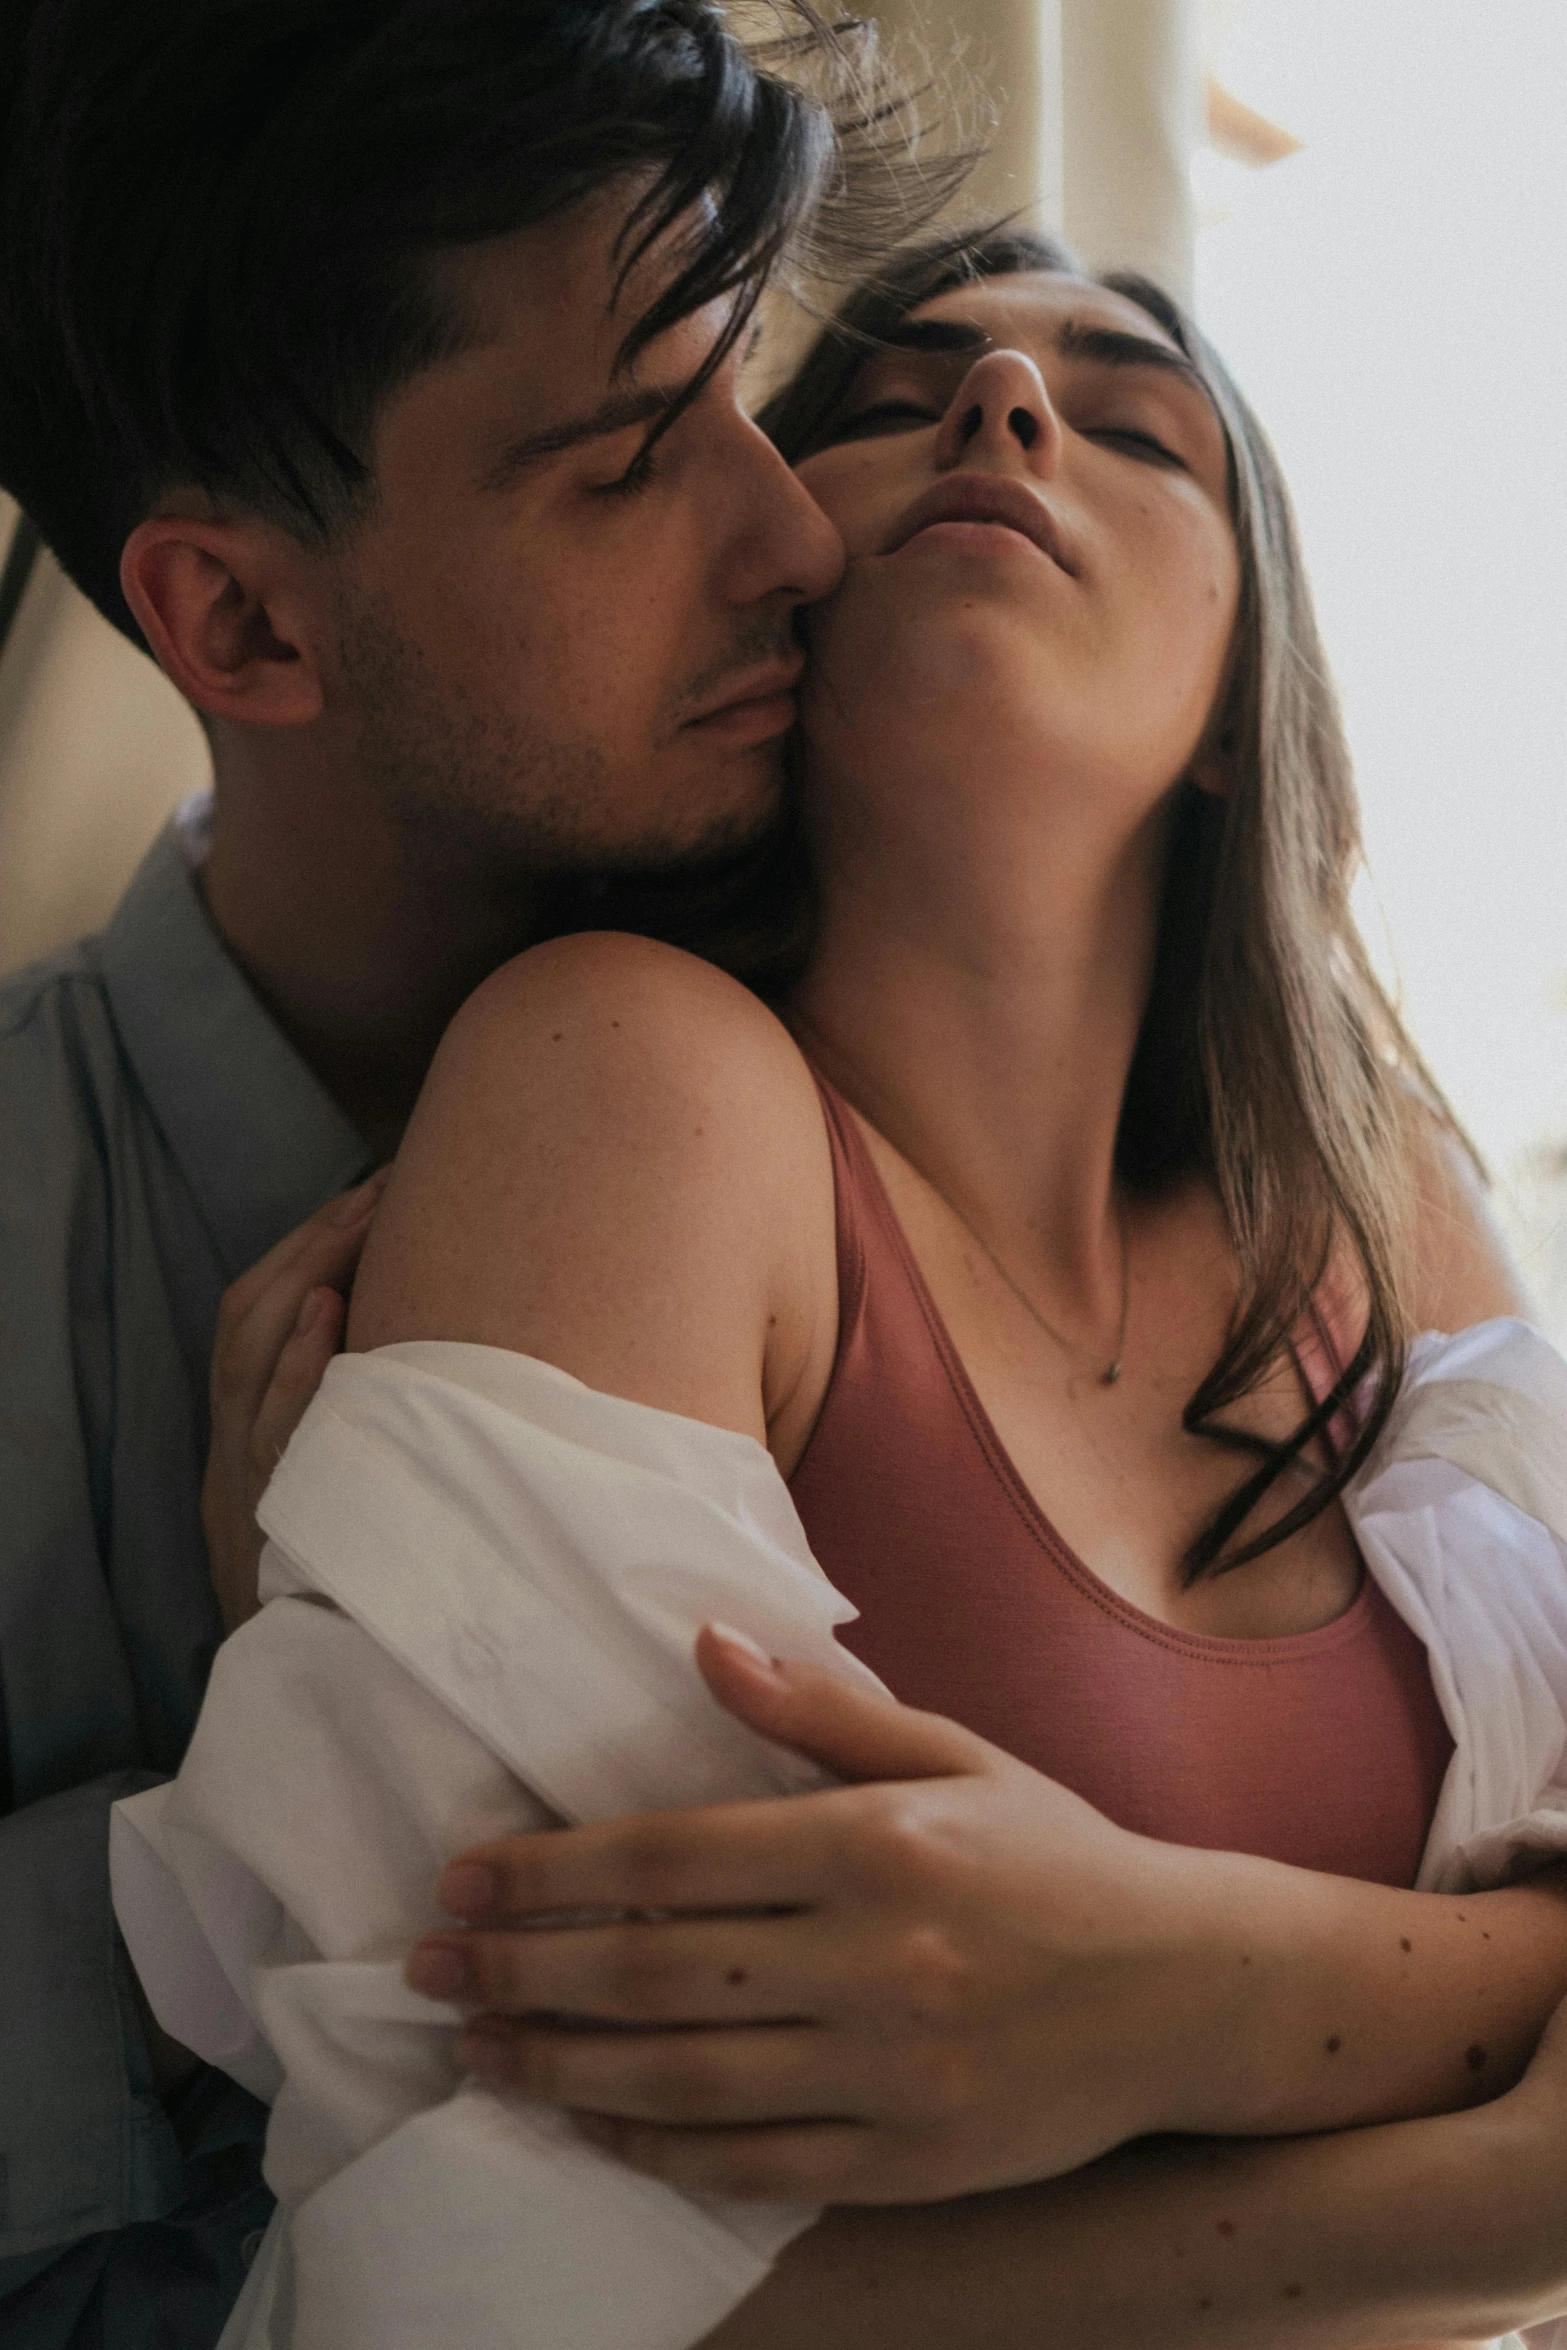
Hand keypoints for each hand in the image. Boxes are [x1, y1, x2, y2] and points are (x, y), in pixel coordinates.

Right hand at [202, 1170, 388, 1632]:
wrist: (307, 1693)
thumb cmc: (341, 1587)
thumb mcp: (337, 1502)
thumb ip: (354, 1428)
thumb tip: (416, 1357)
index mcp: (246, 1442)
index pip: (250, 1320)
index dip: (304, 1250)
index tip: (375, 1191)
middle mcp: (234, 1454)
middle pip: (245, 1322)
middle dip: (309, 1246)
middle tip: (377, 1187)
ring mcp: (249, 1486)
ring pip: (249, 1365)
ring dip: (303, 1283)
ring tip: (360, 1220)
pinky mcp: (273, 1523)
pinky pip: (275, 1437)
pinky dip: (298, 1372)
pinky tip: (327, 1318)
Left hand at [407, 1625, 1242, 2204]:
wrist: (1189, 1989)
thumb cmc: (1057, 1853)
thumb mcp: (951, 1753)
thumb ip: (818, 1712)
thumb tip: (701, 1644)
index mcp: (877, 1842)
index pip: (672, 1858)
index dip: (552, 1871)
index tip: (464, 1877)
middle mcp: (876, 1956)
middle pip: (653, 1972)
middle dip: (520, 1971)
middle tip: (426, 1970)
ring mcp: (892, 2069)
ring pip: (683, 2077)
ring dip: (560, 2065)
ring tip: (476, 2049)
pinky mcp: (909, 2158)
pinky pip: (752, 2164)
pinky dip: (657, 2148)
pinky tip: (590, 2123)